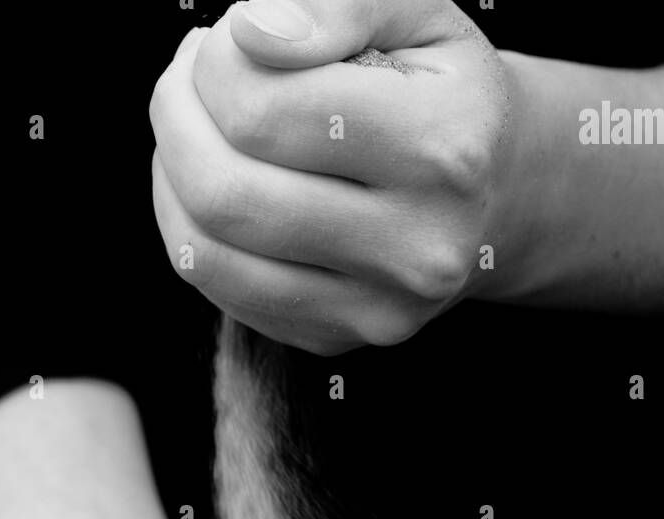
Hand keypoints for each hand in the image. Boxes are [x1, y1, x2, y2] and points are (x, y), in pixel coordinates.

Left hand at [150, 0, 517, 354]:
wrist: (494, 193)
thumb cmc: (439, 89)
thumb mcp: (415, 10)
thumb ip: (339, 1)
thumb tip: (252, 32)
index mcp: (443, 149)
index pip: (264, 111)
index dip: (215, 63)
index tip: (228, 38)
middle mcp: (418, 247)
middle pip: (227, 194)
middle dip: (176, 121)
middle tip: (186, 79)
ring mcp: (378, 309)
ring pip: (209, 253)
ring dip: (170, 177)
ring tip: (190, 125)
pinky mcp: (339, 340)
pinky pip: (221, 291)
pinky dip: (191, 230)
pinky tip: (212, 183)